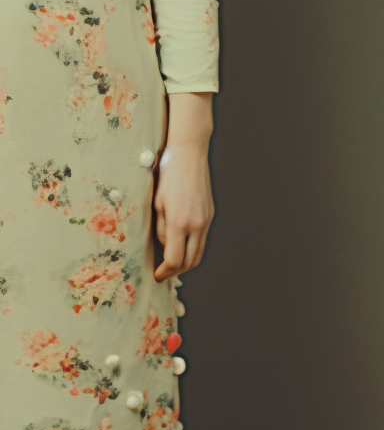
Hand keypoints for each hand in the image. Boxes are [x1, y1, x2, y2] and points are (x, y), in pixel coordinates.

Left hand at [153, 141, 214, 282]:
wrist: (189, 154)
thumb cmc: (168, 175)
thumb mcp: (157, 203)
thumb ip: (162, 229)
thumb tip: (167, 245)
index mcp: (179, 223)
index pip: (175, 260)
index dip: (165, 271)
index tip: (157, 275)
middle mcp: (197, 224)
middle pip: (190, 261)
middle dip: (177, 271)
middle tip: (164, 273)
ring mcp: (206, 219)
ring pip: (199, 252)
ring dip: (187, 262)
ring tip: (173, 262)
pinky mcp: (210, 214)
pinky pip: (202, 238)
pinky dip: (193, 247)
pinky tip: (182, 243)